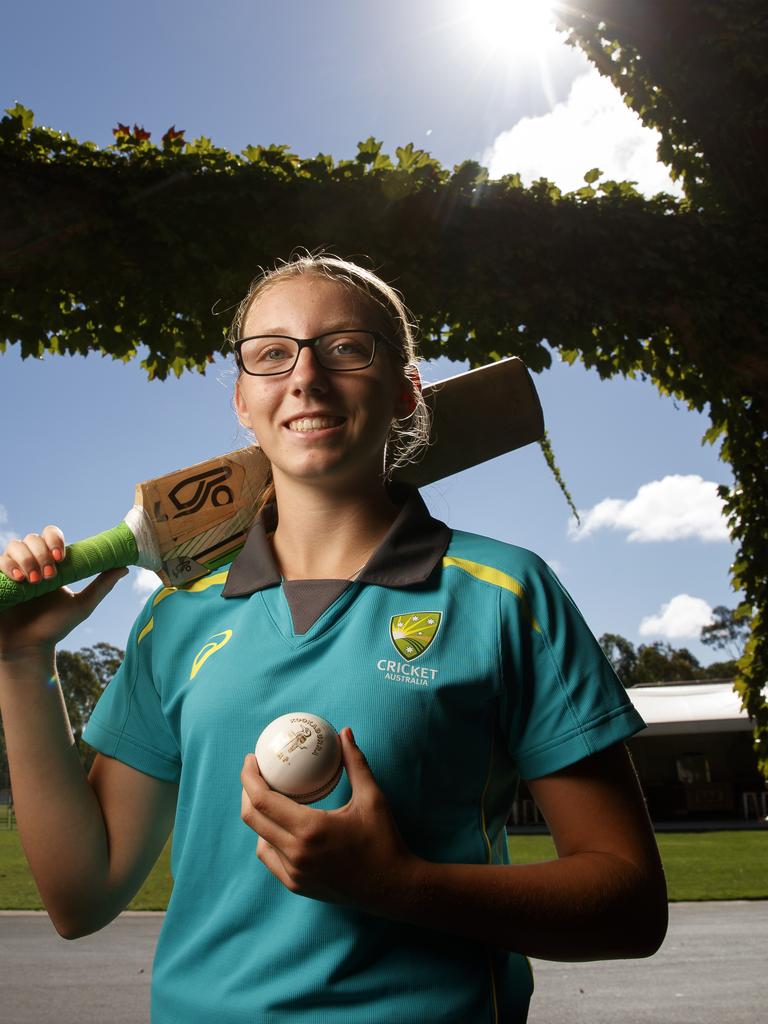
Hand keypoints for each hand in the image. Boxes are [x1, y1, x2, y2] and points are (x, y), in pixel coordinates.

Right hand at [0, 526, 127, 658]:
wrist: (28, 649)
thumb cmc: (54, 628)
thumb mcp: (82, 606)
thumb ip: (101, 586)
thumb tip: (125, 567)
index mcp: (50, 563)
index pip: (50, 535)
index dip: (55, 538)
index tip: (61, 556)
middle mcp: (30, 563)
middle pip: (32, 537)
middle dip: (41, 552)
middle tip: (48, 577)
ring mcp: (11, 571)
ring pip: (14, 545)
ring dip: (26, 559)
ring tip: (34, 581)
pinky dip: (8, 565)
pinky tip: (18, 579)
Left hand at [240, 727, 422, 912]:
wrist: (392, 888)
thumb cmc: (384, 840)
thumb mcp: (373, 798)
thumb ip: (356, 763)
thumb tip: (345, 732)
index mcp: (310, 830)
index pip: (262, 800)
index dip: (249, 777)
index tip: (251, 759)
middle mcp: (296, 853)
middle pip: (252, 818)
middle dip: (247, 791)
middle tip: (255, 772)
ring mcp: (294, 873)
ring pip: (260, 839)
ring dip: (258, 815)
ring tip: (267, 795)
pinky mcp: (296, 885)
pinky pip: (270, 857)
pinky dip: (269, 838)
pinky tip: (280, 824)